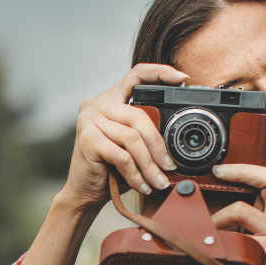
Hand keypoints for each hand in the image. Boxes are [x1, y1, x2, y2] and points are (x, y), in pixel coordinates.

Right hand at [59, 64, 188, 210]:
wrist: (83, 192)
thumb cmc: (108, 169)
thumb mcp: (131, 146)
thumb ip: (147, 133)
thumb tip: (177, 142)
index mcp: (110, 99)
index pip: (136, 75)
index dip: (160, 73)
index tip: (182, 78)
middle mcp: (97, 104)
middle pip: (139, 116)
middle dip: (158, 145)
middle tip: (169, 166)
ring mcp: (89, 120)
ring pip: (132, 138)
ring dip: (149, 164)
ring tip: (157, 181)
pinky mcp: (87, 139)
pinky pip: (122, 156)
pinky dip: (135, 174)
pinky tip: (142, 186)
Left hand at [209, 118, 265, 264]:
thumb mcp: (232, 235)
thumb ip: (223, 214)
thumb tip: (191, 196)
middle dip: (247, 169)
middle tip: (220, 170)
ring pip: (256, 201)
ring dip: (226, 209)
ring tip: (211, 223)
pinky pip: (243, 223)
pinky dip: (222, 227)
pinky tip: (217, 243)